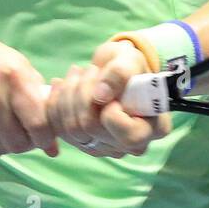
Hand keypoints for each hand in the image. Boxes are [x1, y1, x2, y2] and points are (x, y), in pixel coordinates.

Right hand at [0, 26, 59, 159]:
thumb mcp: (20, 69)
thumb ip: (41, 104)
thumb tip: (53, 150)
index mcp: (14, 76)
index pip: (38, 124)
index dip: (45, 138)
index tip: (43, 136)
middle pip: (17, 143)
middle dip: (24, 144)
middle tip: (21, 134)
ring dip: (4, 146)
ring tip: (2, 130)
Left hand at [45, 40, 171, 156]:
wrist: (113, 70)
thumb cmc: (128, 66)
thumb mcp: (131, 60)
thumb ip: (120, 73)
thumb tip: (100, 95)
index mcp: (153, 129)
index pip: (128, 135)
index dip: (111, 110)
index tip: (109, 85)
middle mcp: (129, 146)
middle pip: (92, 128)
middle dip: (85, 91)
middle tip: (91, 69)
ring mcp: (104, 147)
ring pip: (71, 128)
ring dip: (69, 93)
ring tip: (78, 72)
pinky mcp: (81, 143)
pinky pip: (58, 128)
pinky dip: (55, 101)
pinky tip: (62, 83)